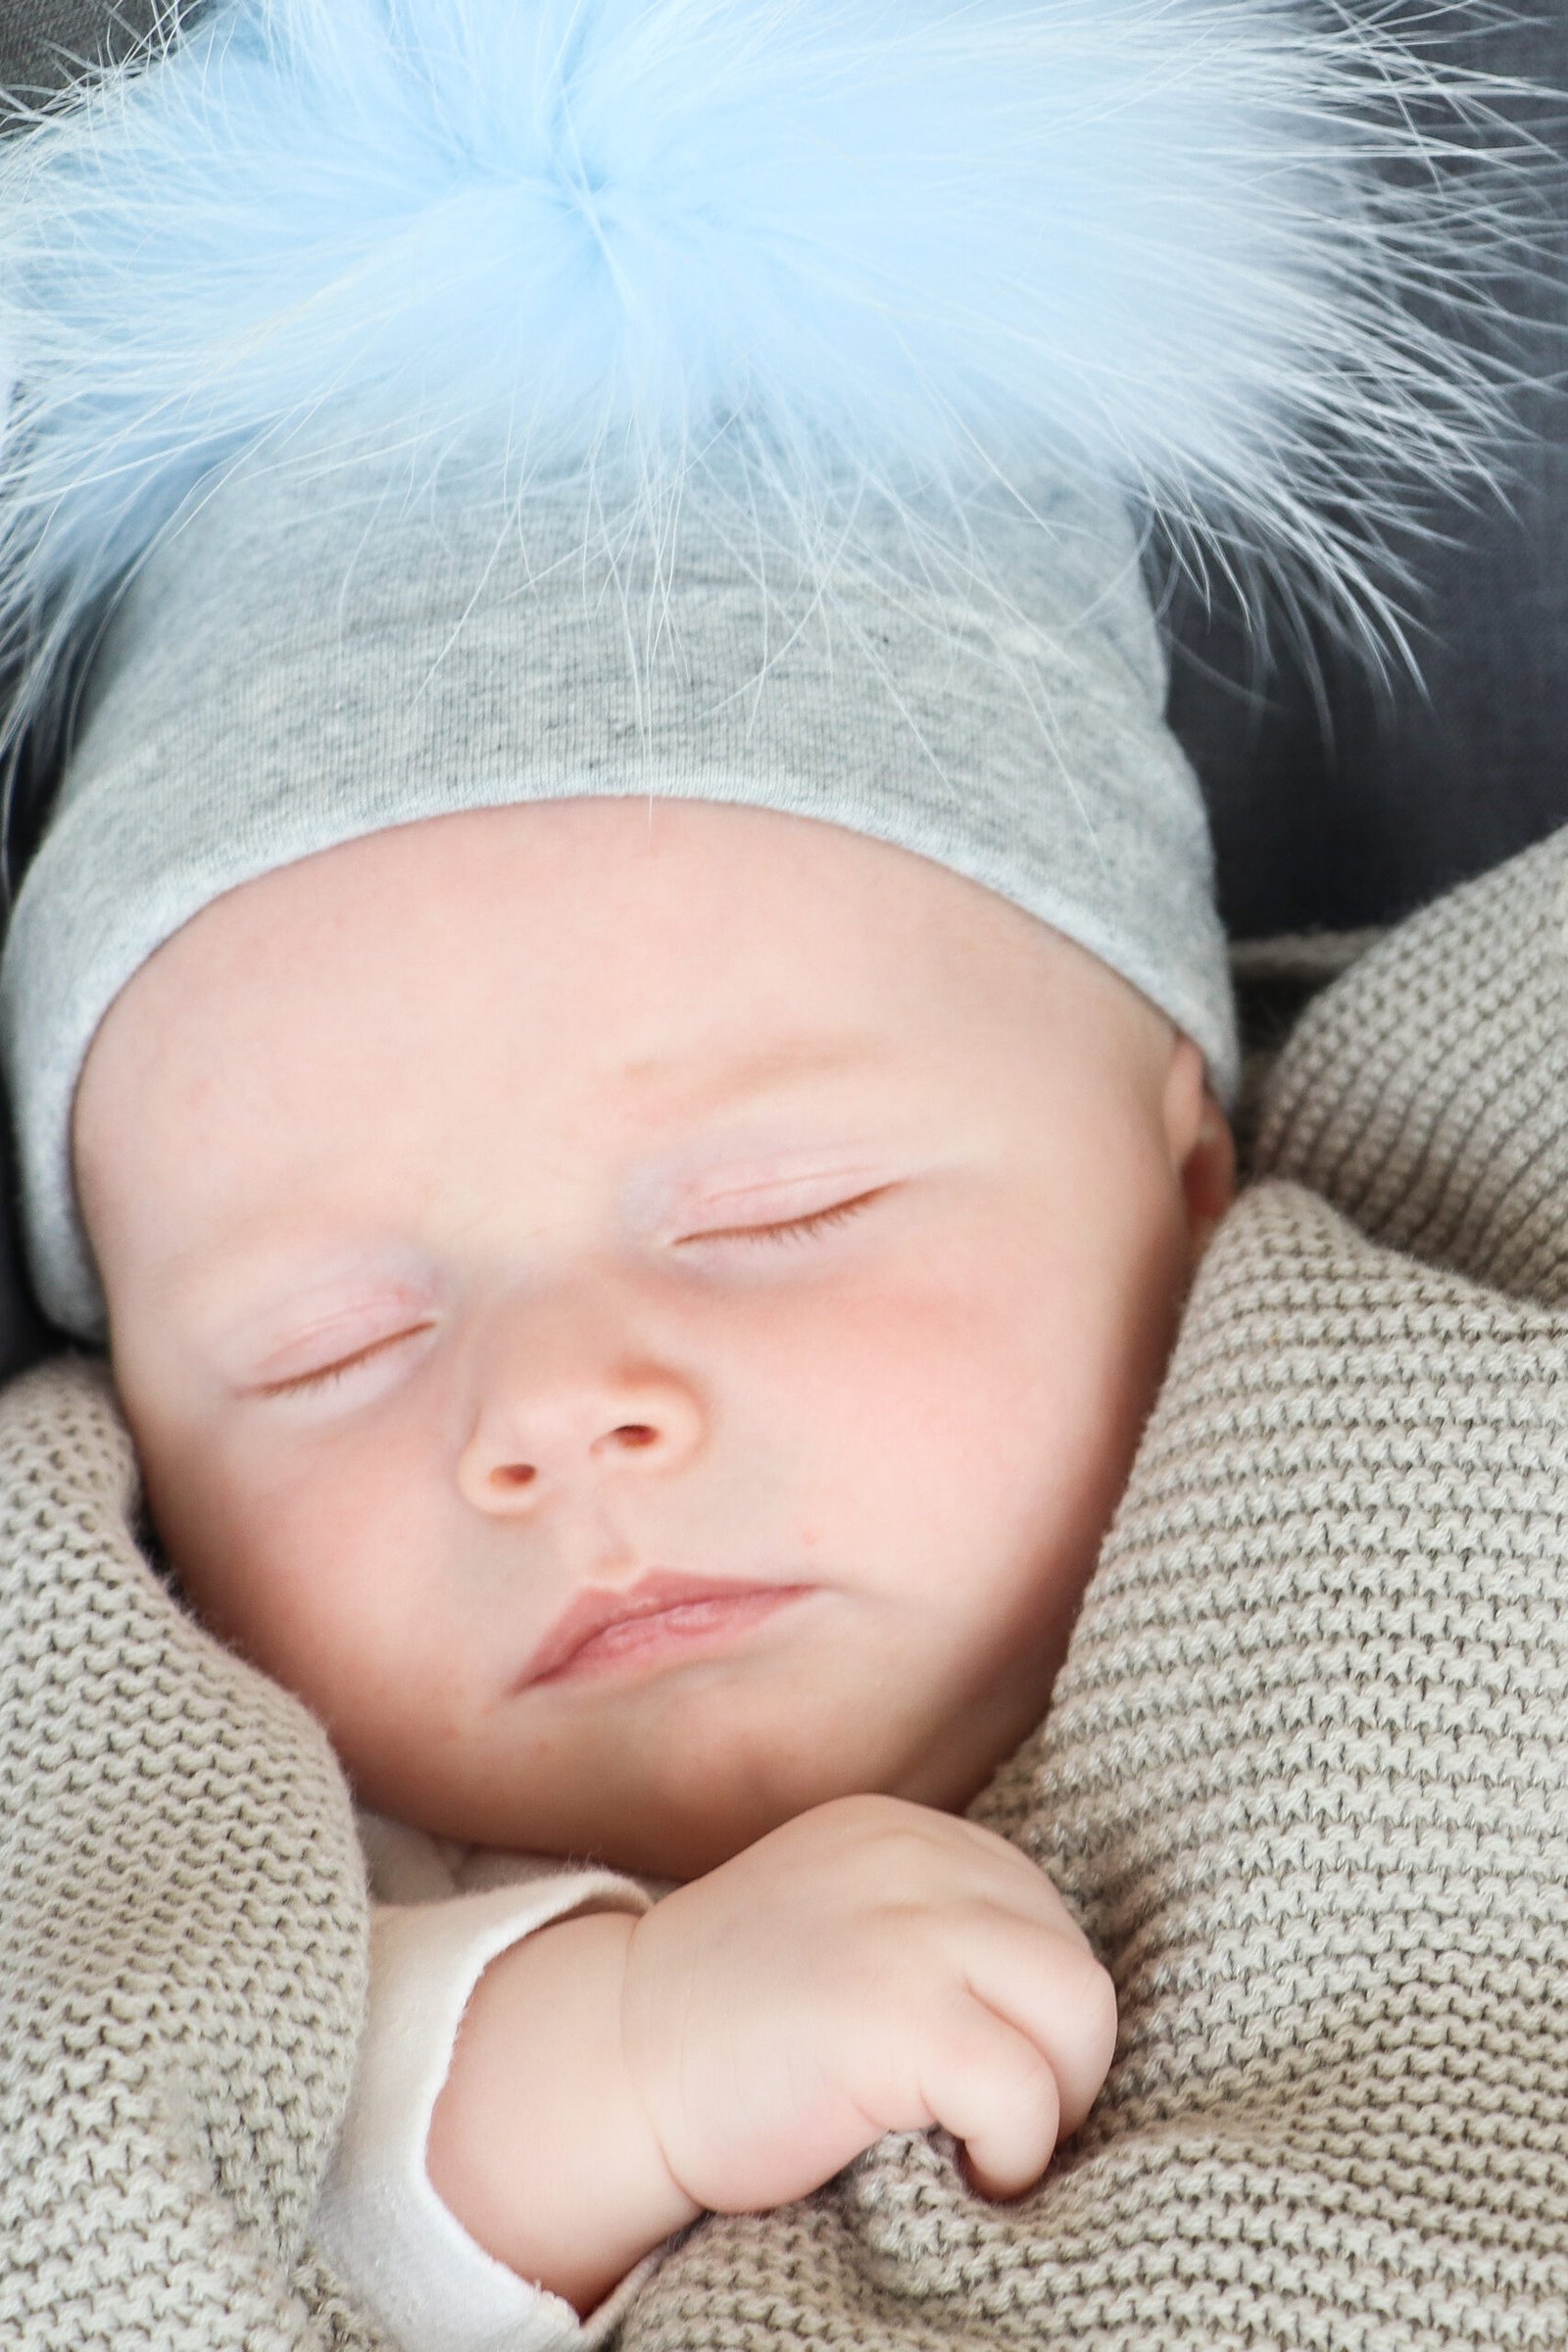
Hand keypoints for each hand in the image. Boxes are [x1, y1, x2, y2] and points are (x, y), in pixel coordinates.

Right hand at [619, 1791, 1116, 2212]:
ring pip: (1078, 2014)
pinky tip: (961, 2170)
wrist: (614, 2064)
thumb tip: (1047, 2002)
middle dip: (1063, 2060)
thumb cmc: (727, 2024)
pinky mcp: (901, 2014)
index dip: (1032, 2010)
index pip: (1040, 1912)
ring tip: (988, 2146)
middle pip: (1076, 1961)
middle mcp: (915, 1857)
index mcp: (900, 1832)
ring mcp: (910, 1928)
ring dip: (1053, 2103)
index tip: (989, 2070)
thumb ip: (924, 1922)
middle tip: (1001, 2125)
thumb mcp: (838, 1922)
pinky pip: (1025, 2093)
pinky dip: (1013, 2153)